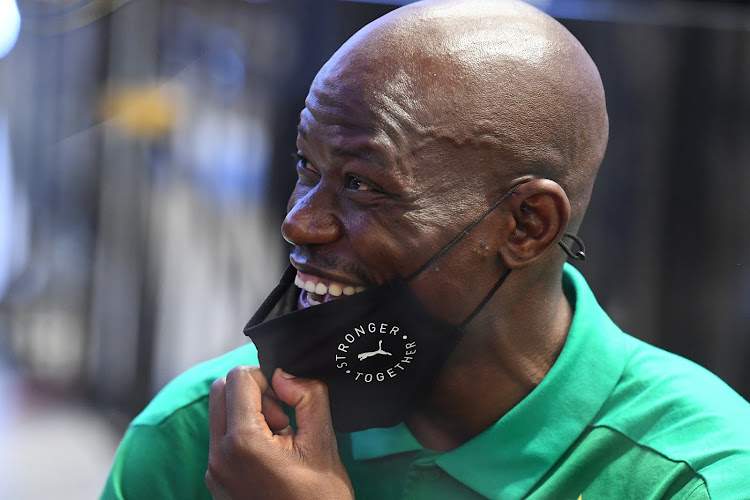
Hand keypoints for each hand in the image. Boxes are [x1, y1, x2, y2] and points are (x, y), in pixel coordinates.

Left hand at [206, 366, 353, 499]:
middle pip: (220, 391)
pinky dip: (245, 435)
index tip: (288, 403)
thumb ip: (309, 397)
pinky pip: (222, 440)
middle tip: (282, 419)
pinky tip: (273, 458)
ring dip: (249, 414)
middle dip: (253, 393)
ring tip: (281, 442)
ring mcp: (214, 472)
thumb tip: (287, 375)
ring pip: (220, 415)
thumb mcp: (323, 443)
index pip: (238, 377)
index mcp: (242, 443)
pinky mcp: (217, 482)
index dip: (267, 378)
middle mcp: (218, 456)